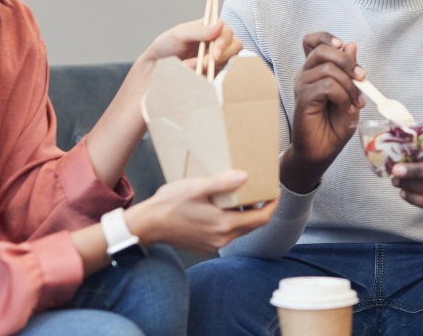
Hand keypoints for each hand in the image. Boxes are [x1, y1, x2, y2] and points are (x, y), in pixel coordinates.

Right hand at [125, 171, 278, 253]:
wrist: (147, 225)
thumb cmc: (169, 204)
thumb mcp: (196, 187)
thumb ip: (222, 183)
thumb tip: (245, 177)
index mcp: (223, 225)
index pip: (261, 219)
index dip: (272, 205)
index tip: (275, 192)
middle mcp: (221, 238)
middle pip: (252, 225)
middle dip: (261, 208)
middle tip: (262, 191)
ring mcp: (212, 244)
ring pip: (239, 230)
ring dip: (245, 215)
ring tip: (243, 196)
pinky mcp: (204, 245)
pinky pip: (226, 234)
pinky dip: (232, 221)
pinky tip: (224, 207)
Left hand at [142, 18, 242, 74]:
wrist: (157, 66)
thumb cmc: (166, 45)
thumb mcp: (179, 34)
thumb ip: (199, 30)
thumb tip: (220, 24)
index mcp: (210, 28)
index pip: (226, 31)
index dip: (224, 42)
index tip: (214, 54)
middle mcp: (217, 41)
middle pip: (235, 45)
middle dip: (221, 56)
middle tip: (204, 64)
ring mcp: (217, 57)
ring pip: (229, 60)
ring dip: (212, 66)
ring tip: (190, 68)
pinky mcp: (214, 71)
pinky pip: (221, 73)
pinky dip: (210, 75)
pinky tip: (195, 75)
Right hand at [280, 33, 366, 192]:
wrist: (323, 150)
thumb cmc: (334, 123)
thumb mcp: (349, 93)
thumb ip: (349, 71)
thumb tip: (351, 44)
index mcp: (315, 70)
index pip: (312, 41)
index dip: (326, 37)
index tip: (342, 45)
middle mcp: (306, 75)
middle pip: (323, 50)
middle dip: (348, 61)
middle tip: (362, 78)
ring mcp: (302, 87)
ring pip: (328, 69)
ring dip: (349, 86)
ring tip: (355, 103)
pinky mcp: (303, 100)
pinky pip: (326, 86)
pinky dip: (342, 96)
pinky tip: (346, 108)